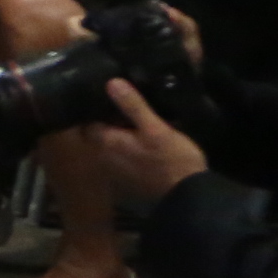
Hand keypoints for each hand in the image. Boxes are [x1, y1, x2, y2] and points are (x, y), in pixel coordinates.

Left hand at [92, 78, 210, 205]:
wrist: (190, 195)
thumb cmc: (171, 159)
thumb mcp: (155, 128)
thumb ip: (132, 106)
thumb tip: (110, 82)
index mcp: (107, 143)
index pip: (87, 122)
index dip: (93, 108)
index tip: (100, 94)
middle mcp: (106, 157)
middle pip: (99, 133)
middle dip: (107, 119)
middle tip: (120, 102)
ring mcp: (119, 169)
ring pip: (112, 144)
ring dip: (120, 132)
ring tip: (133, 115)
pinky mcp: (132, 177)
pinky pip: (125, 155)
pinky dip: (130, 145)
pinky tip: (144, 137)